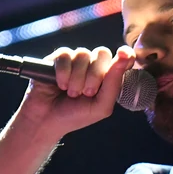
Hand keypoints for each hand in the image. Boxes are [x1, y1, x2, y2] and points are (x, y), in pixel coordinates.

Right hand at [17, 45, 136, 137]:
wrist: (47, 120)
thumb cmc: (76, 115)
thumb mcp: (101, 107)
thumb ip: (114, 84)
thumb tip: (124, 58)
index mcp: (106, 76)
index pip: (120, 58)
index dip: (124, 54)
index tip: (124, 55)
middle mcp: (92, 65)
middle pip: (102, 53)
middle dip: (95, 75)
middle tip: (86, 93)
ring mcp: (75, 60)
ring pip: (83, 54)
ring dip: (77, 78)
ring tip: (71, 93)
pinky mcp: (57, 58)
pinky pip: (66, 55)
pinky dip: (64, 72)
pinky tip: (59, 85)